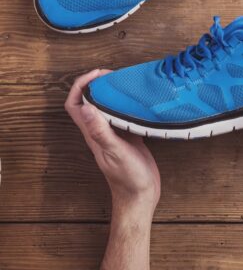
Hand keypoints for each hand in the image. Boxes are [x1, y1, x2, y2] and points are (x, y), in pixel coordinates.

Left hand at [65, 69, 160, 216]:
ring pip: (105, 107)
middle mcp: (100, 131)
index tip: (97, 75)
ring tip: (124, 82)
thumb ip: (100, 131)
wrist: (141, 195)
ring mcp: (113, 133)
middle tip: (112, 74)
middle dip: (96, 83)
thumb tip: (86, 107)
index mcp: (93, 133)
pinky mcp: (127, 136)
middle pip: (88, 102)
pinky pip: (121, 114)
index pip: (75, 105)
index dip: (80, 86)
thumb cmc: (128, 178)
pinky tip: (137, 99)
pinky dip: (125, 103)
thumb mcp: (115, 152)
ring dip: (110, 92)